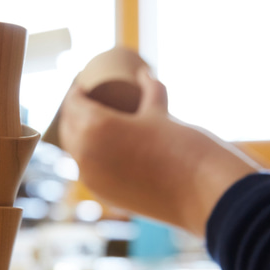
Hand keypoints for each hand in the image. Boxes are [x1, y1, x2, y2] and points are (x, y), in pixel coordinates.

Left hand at [59, 68, 259, 235]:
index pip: (72, 103)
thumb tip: (143, 73)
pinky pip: (88, 171)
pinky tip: (98, 151)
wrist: (200, 191)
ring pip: (75, 152)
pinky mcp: (103, 195)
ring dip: (79, 136)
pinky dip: (89, 158)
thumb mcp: (160, 111)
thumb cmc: (181, 144)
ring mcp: (91, 178)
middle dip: (74, 113)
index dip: (75, 91)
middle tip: (89, 102)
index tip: (84, 85)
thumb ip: (150, 90)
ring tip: (92, 125)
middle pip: (68, 128)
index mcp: (94, 127)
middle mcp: (84, 154)